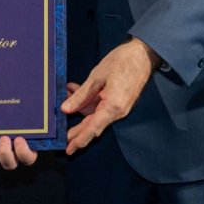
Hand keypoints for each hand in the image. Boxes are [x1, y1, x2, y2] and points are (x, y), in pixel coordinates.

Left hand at [60, 38, 158, 154]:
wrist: (143, 53)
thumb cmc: (123, 61)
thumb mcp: (97, 77)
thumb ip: (82, 95)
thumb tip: (66, 109)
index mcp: (113, 107)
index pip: (93, 128)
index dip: (79, 140)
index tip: (69, 150)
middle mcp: (117, 111)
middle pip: (93, 124)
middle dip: (76, 127)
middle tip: (60, 133)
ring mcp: (119, 106)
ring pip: (95, 113)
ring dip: (80, 107)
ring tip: (65, 96)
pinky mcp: (119, 100)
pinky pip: (101, 105)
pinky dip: (88, 100)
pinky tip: (75, 89)